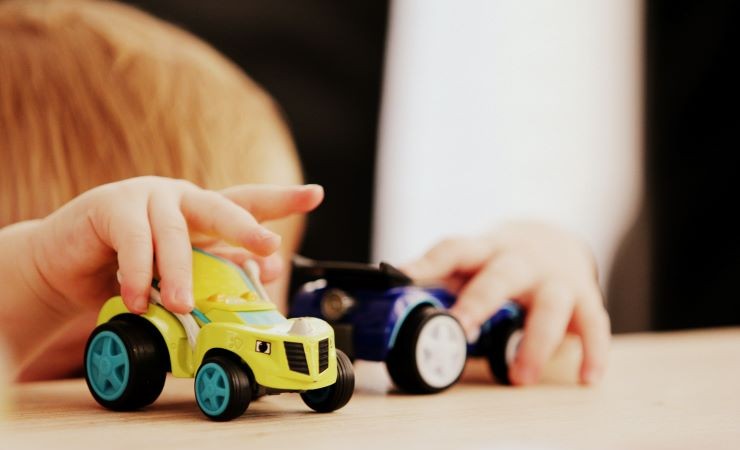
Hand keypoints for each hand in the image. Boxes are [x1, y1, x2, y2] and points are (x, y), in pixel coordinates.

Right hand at [32, 176, 322, 315]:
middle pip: (221, 207)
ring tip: (183, 305)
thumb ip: (214, 269)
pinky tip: (138, 298)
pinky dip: (139, 274)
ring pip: (175, 234)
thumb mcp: (178, 274)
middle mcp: (180, 198)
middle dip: (247, 227)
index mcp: (201, 212)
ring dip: (182, 274)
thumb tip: (263, 273)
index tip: (316, 194)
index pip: (247, 202)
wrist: (64, 267)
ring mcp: (146, 197)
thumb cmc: (127, 270)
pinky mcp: (110, 206)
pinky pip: (134, 241)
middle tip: (267, 246)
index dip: (282, 199)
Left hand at [401, 221, 609, 385]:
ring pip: (551, 304)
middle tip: (461, 328)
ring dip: (535, 342)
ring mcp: (556, 278)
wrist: (554, 239)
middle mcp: (521, 260)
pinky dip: (592, 352)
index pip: (454, 249)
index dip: (428, 262)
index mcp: (485, 250)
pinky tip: (586, 377)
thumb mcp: (472, 262)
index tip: (402, 276)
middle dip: (481, 301)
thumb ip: (442, 282)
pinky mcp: (585, 297)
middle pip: (502, 275)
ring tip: (519, 377)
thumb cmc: (501, 260)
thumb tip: (394, 303)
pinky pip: (594, 324)